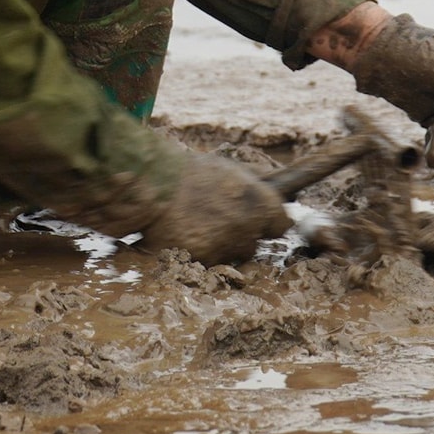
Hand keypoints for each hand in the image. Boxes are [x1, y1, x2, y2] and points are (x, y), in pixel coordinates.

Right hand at [136, 151, 291, 264]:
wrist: (150, 183)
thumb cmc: (189, 172)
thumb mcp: (227, 168)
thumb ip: (256, 179)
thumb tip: (283, 182)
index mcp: (260, 203)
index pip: (280, 225)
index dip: (268, 222)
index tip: (256, 219)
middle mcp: (248, 229)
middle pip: (253, 245)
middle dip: (238, 236)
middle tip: (214, 219)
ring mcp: (224, 249)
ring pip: (227, 257)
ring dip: (216, 247)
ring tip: (193, 225)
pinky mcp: (201, 263)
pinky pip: (204, 265)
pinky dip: (194, 255)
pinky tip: (182, 236)